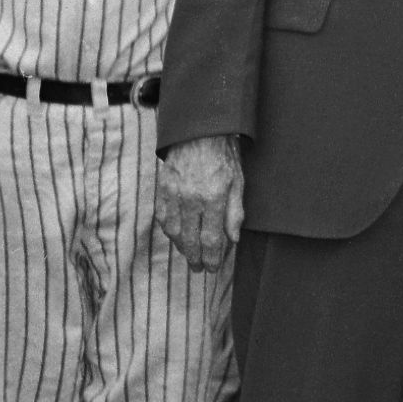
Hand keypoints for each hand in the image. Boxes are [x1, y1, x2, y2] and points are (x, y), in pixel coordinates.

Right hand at [154, 137, 242, 269]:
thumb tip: (233, 239)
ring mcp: (174, 194)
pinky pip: (164, 217)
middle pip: (190, 239)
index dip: (211, 257)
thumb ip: (235, 212)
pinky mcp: (163, 189)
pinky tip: (176, 237)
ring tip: (188, 256)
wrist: (198, 132)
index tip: (212, 267)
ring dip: (181, 247)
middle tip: (198, 269)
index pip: (211, 238)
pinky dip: (169, 231)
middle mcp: (192, 199)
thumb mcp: (239, 182)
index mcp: (214, 198)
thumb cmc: (224, 156)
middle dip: (195, 258)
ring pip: (174, 231)